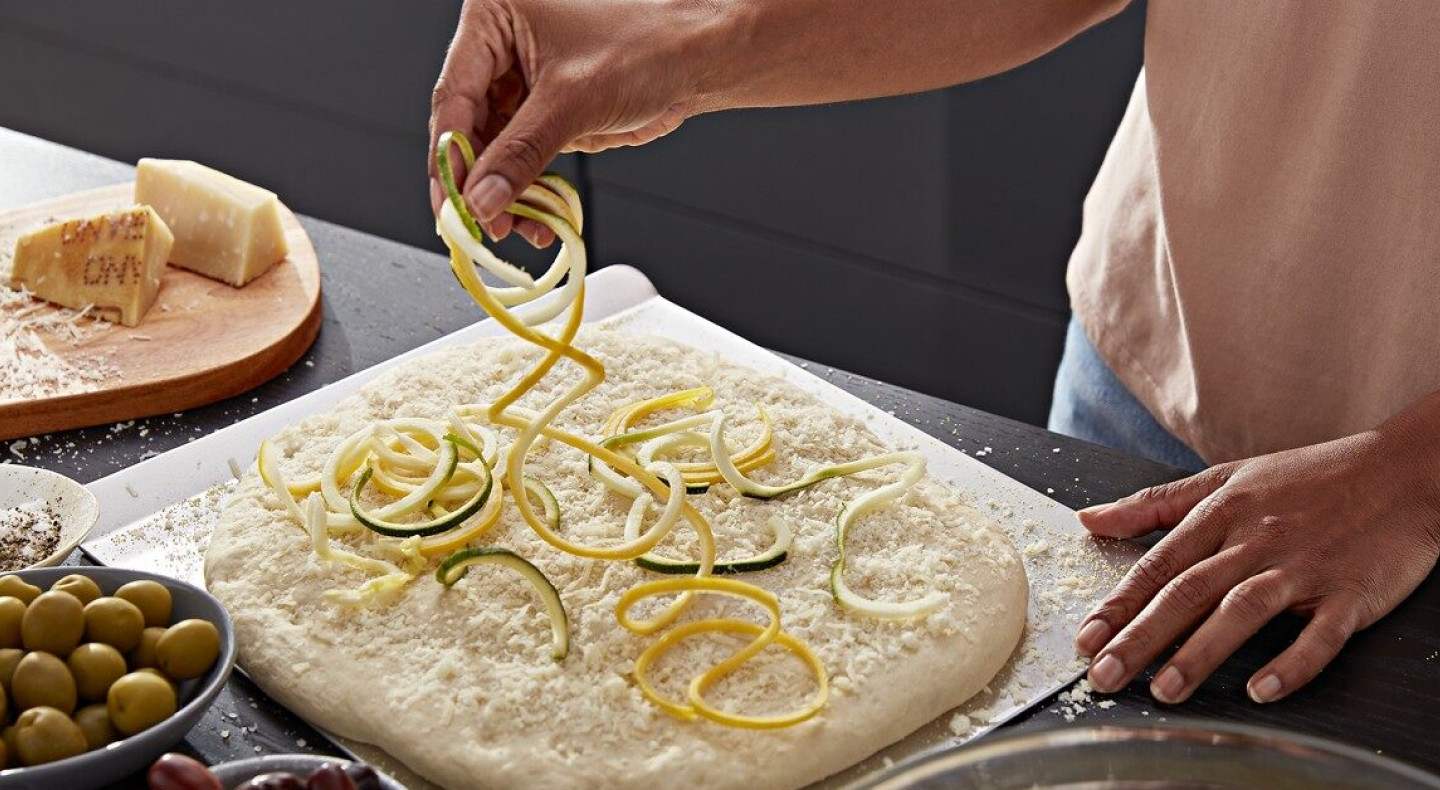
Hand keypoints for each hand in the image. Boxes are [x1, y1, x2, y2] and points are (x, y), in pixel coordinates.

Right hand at [428, 0, 728, 244]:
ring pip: (491, 147)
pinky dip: (524, 188)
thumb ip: (520, 154)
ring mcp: (519, 79)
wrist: (697, 61)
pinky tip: (531, 216)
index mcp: (493, 14)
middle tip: (475, 225)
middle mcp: (499, 44)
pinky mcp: (541, 108)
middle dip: (475, 181)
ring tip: (510, 227)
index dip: (450, 156)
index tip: (451, 203)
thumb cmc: (647, 49)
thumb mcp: (573, 102)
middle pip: (467, 126)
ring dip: (500, 192)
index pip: (455, 95)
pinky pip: (518, 155)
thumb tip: (479, 200)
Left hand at [1073, 408, 1439, 704]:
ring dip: (1201, 652)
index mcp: (1222, 513)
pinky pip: (1319, 634)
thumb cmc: (1310, 478)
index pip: (1158, 564)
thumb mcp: (1225, 479)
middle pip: (1187, 592)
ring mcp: (1303, 568)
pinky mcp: (1350, 593)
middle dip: (1141, 637)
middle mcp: (1256, 540)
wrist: (1403, 470)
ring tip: (1166, 689)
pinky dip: (1291, 664)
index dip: (1119, 604)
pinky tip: (1261, 690)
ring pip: (1242, 611)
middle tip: (1104, 675)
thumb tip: (1089, 519)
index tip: (1085, 638)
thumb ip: (1154, 504)